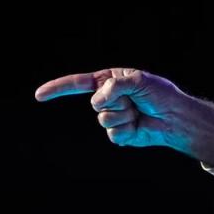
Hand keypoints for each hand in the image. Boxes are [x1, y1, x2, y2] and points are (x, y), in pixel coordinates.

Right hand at [35, 67, 213, 164]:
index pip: (78, 83)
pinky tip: (139, 126)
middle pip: (95, 103)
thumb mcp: (140, 80)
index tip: (39, 95)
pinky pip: (114, 134)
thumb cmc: (160, 94)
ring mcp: (112, 116)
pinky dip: (128, 130)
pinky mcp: (119, 133)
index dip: (58, 89)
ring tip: (138, 112)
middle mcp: (108, 98)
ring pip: (104, 119)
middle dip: (117, 101)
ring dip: (124, 116)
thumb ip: (116, 85)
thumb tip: (99, 99)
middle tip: (136, 100)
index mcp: (109, 81)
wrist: (174, 117)